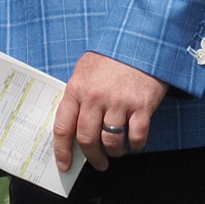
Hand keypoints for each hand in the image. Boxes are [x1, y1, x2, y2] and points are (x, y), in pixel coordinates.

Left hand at [53, 52, 167, 172]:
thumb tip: (73, 124)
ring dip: (114, 152)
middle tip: (98, 163)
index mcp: (77, 88)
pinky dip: (136, 145)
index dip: (62, 150)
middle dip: (92, 157)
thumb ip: (79, 95)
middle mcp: (95, 97)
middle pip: (87, 139)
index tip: (65, 164)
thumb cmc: (112, 55)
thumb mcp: (85, 70)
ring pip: (111, 142)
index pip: (63, 127)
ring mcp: (119, 102)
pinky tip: (135, 142)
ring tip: (117, 151)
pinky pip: (136, 137)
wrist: (141, 39)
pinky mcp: (141, 105)